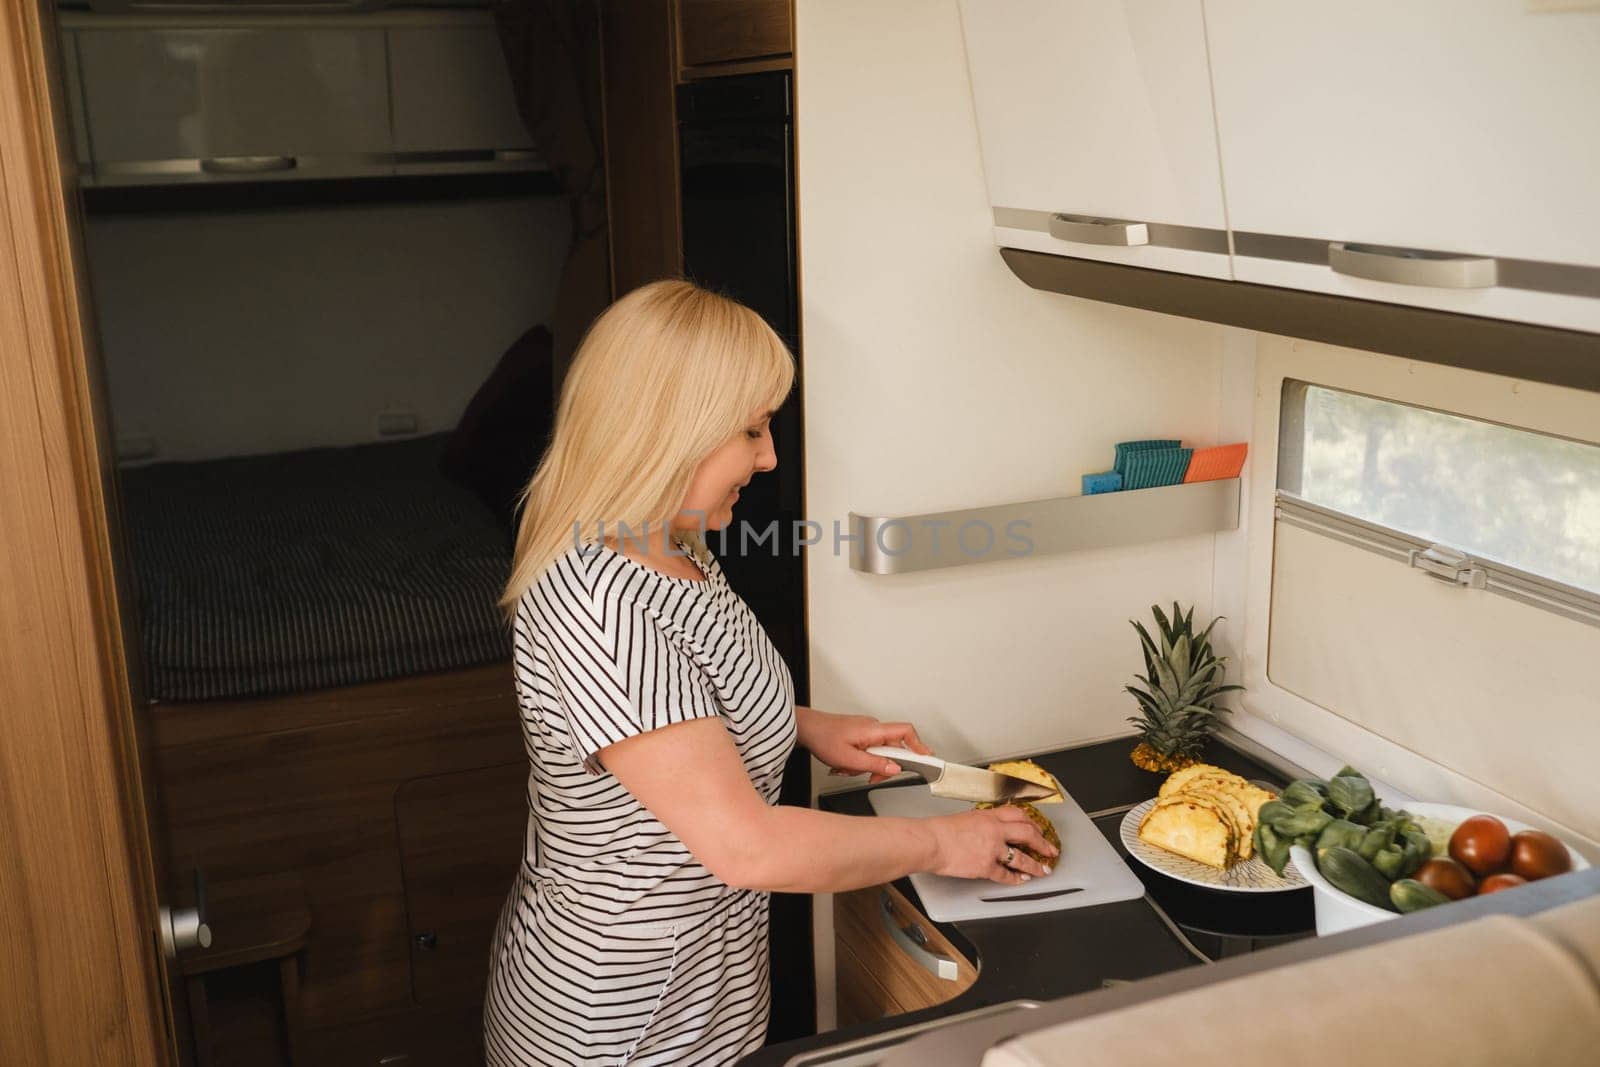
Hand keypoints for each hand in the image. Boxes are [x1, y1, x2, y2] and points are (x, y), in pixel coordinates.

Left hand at [798, 708, 931, 783]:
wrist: (806, 728)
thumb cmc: (823, 737)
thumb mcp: (849, 759)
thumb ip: (875, 765)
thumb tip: (896, 769)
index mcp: (874, 729)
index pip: (906, 732)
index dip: (919, 745)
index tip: (927, 759)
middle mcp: (873, 727)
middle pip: (893, 749)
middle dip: (882, 766)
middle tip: (870, 777)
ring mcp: (866, 730)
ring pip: (878, 753)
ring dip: (866, 766)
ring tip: (847, 768)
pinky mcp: (859, 735)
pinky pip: (868, 751)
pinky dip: (859, 761)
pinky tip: (844, 765)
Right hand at [928, 808, 1058, 884]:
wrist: (931, 841)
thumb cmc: (941, 830)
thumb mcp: (966, 817)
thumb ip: (983, 823)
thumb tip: (990, 829)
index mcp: (989, 816)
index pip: (1019, 815)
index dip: (1032, 823)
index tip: (1038, 829)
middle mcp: (995, 831)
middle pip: (1028, 834)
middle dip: (1043, 843)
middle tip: (1051, 850)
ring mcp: (993, 850)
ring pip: (1022, 858)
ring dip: (1035, 865)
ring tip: (1043, 870)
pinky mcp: (986, 867)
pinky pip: (1006, 875)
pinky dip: (1016, 879)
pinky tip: (1021, 880)